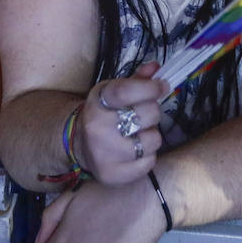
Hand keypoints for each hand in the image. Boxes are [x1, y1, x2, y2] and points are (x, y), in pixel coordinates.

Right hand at [79, 62, 166, 186]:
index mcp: (98, 102)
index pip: (127, 91)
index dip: (150, 87)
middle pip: (147, 114)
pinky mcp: (112, 175)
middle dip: (153, 112)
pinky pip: (149, 163)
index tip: (161, 86)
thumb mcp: (114, 92)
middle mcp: (97, 127)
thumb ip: (136, 80)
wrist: (79, 144)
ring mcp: (104, 153)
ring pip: (152, 140)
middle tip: (145, 115)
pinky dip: (148, 156)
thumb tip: (156, 67)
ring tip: (138, 135)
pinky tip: (136, 152)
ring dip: (151, 136)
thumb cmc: (104, 114)